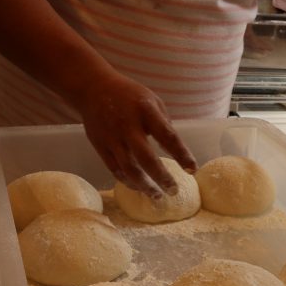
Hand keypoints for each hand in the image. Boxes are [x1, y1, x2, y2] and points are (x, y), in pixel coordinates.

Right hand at [78, 72, 196, 198]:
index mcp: (146, 111)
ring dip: (144, 186)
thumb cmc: (130, 96)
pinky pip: (115, 169)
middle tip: (174, 191)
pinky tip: (140, 187)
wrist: (93, 89)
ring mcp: (112, 138)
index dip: (181, 154)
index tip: (192, 169)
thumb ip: (164, 125)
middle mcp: (127, 125)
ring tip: (157, 196)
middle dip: (161, 177)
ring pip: (128, 168)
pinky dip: (128, 182)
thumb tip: (176, 151)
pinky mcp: (100, 146)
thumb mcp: (153, 101)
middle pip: (145, 158)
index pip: (167, 136)